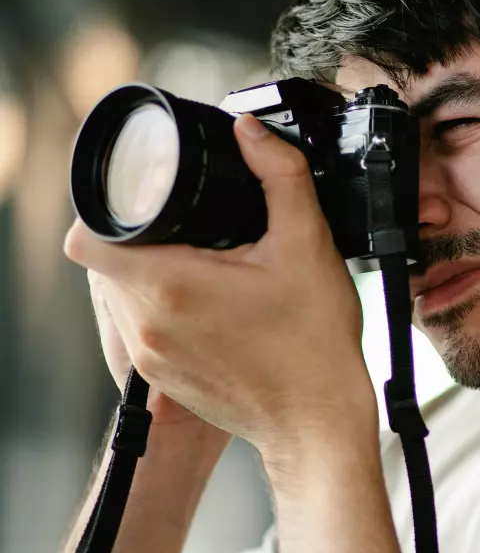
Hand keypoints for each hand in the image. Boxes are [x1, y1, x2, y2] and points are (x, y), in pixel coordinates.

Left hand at [63, 114, 377, 459]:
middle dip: (139, 237)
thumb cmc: (316, 343)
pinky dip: (164, 307)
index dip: (108, 209)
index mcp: (172, 285)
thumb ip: (280, 175)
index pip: (87, 237)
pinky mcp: (161, 377)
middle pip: (104, 262)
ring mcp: (150, 356)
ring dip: (150, 272)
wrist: (319, 421)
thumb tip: (250, 132)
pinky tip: (213, 305)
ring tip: (206, 265)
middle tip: (193, 230)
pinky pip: (141, 327)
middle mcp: (147, 324)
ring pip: (120, 294)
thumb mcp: (308, 243)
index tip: (150, 202)